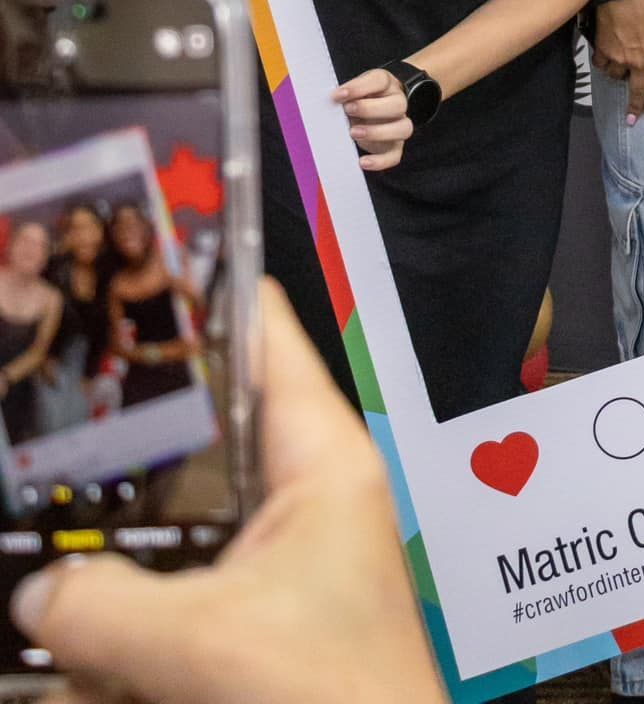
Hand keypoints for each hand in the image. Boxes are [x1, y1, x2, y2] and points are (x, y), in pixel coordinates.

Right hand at [9, 282, 443, 703]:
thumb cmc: (333, 697)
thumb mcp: (205, 644)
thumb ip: (105, 609)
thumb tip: (31, 596)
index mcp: (320, 455)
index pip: (262, 329)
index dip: (198, 288)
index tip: (125, 261)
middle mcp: (304, 489)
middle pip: (200, 421)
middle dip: (124, 427)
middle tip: (53, 410)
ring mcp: (279, 556)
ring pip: (173, 516)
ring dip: (112, 544)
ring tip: (47, 498)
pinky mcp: (254, 617)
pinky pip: (173, 592)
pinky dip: (122, 616)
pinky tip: (68, 629)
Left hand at [331, 70, 413, 171]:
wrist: (373, 111)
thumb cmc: (360, 99)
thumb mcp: (354, 91)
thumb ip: (345, 94)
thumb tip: (329, 102)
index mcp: (386, 85)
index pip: (380, 80)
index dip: (359, 87)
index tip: (338, 94)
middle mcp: (397, 103)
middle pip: (398, 104)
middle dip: (370, 109)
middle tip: (347, 111)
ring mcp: (399, 125)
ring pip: (403, 128)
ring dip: (378, 132)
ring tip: (353, 133)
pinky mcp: (395, 146)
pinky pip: (395, 156)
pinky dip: (380, 161)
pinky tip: (362, 162)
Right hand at [593, 0, 643, 122]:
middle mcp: (639, 64)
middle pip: (638, 92)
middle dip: (636, 109)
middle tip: (632, 121)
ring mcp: (619, 58)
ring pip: (618, 77)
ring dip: (621, 78)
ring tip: (621, 75)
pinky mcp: (603, 49)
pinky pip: (602, 65)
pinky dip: (605, 65)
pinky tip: (606, 62)